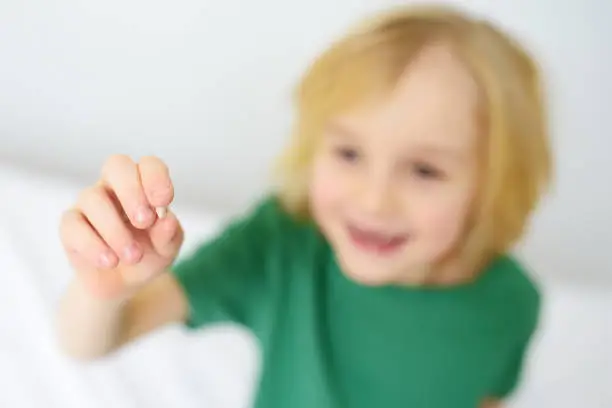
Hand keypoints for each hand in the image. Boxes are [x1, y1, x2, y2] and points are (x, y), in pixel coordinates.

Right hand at [60, 155, 183, 299]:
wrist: (123, 284)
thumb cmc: (149, 255)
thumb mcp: (167, 249)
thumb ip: (169, 234)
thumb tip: (166, 220)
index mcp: (143, 184)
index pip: (148, 165)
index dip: (156, 178)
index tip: (164, 201)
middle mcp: (113, 187)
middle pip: (116, 166)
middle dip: (132, 191)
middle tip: (145, 221)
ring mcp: (89, 204)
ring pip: (93, 198)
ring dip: (116, 229)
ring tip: (133, 256)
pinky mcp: (70, 226)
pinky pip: (74, 226)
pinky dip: (93, 245)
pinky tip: (110, 261)